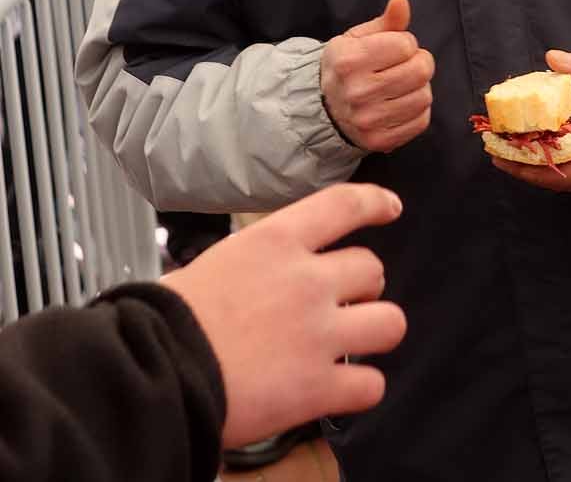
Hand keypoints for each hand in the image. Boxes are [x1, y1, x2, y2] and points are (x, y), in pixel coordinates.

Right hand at [162, 182, 406, 446]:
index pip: (344, 205)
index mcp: (278, 241)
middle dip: (364, 288)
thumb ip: (260, 262)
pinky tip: (340, 389)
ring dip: (375, 333)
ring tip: (354, 343)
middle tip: (343, 304)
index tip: (391, 208)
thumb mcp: (219, 262)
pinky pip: (372, 385)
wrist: (157, 369)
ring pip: (390, 323)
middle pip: (373, 269)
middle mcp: (309, 280)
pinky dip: (361, 389)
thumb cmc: (170, 317)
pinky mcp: (319, 387)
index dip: (376, 203)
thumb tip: (267, 274)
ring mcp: (320, 334)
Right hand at [321, 0, 434, 153]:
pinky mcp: (379, 141)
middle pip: (420, 71)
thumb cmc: (346, 66)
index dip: (405, 43)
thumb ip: (386, 21)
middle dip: (419, 62)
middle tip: (406, 64)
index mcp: (349, 60)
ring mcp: (368, 120)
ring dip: (420, 87)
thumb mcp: (358, 38)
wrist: (324, 108)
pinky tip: (402, 102)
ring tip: (403, 83)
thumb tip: (401, 2)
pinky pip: (421, 121)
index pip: (405, 45)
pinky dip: (418, 109)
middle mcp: (357, 92)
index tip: (394, 48)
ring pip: (424, 97)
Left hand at [490, 47, 570, 193]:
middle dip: (529, 170)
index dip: (543, 167)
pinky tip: (528, 153)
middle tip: (496, 153)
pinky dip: (550, 169)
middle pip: (568, 182)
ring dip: (536, 171)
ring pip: (569, 184)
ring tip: (504, 153)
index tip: (512, 156)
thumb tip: (551, 58)